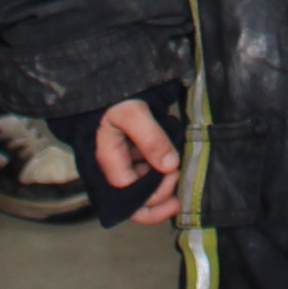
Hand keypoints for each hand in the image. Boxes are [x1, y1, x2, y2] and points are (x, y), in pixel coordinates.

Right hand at [96, 99, 183, 225]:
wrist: (107, 86)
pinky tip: (171, 158)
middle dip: (161, 195)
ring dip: (163, 183)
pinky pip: (147, 174)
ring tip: (178, 165)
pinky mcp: (131, 159)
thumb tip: (170, 166)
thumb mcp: (132, 113)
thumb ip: (151, 138)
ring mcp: (122, 166)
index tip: (174, 173)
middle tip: (179, 175)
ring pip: (144, 190)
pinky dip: (161, 171)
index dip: (156, 193)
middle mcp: (113, 171)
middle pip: (137, 203)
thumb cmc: (115, 99)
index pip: (131, 199)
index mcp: (108, 164)